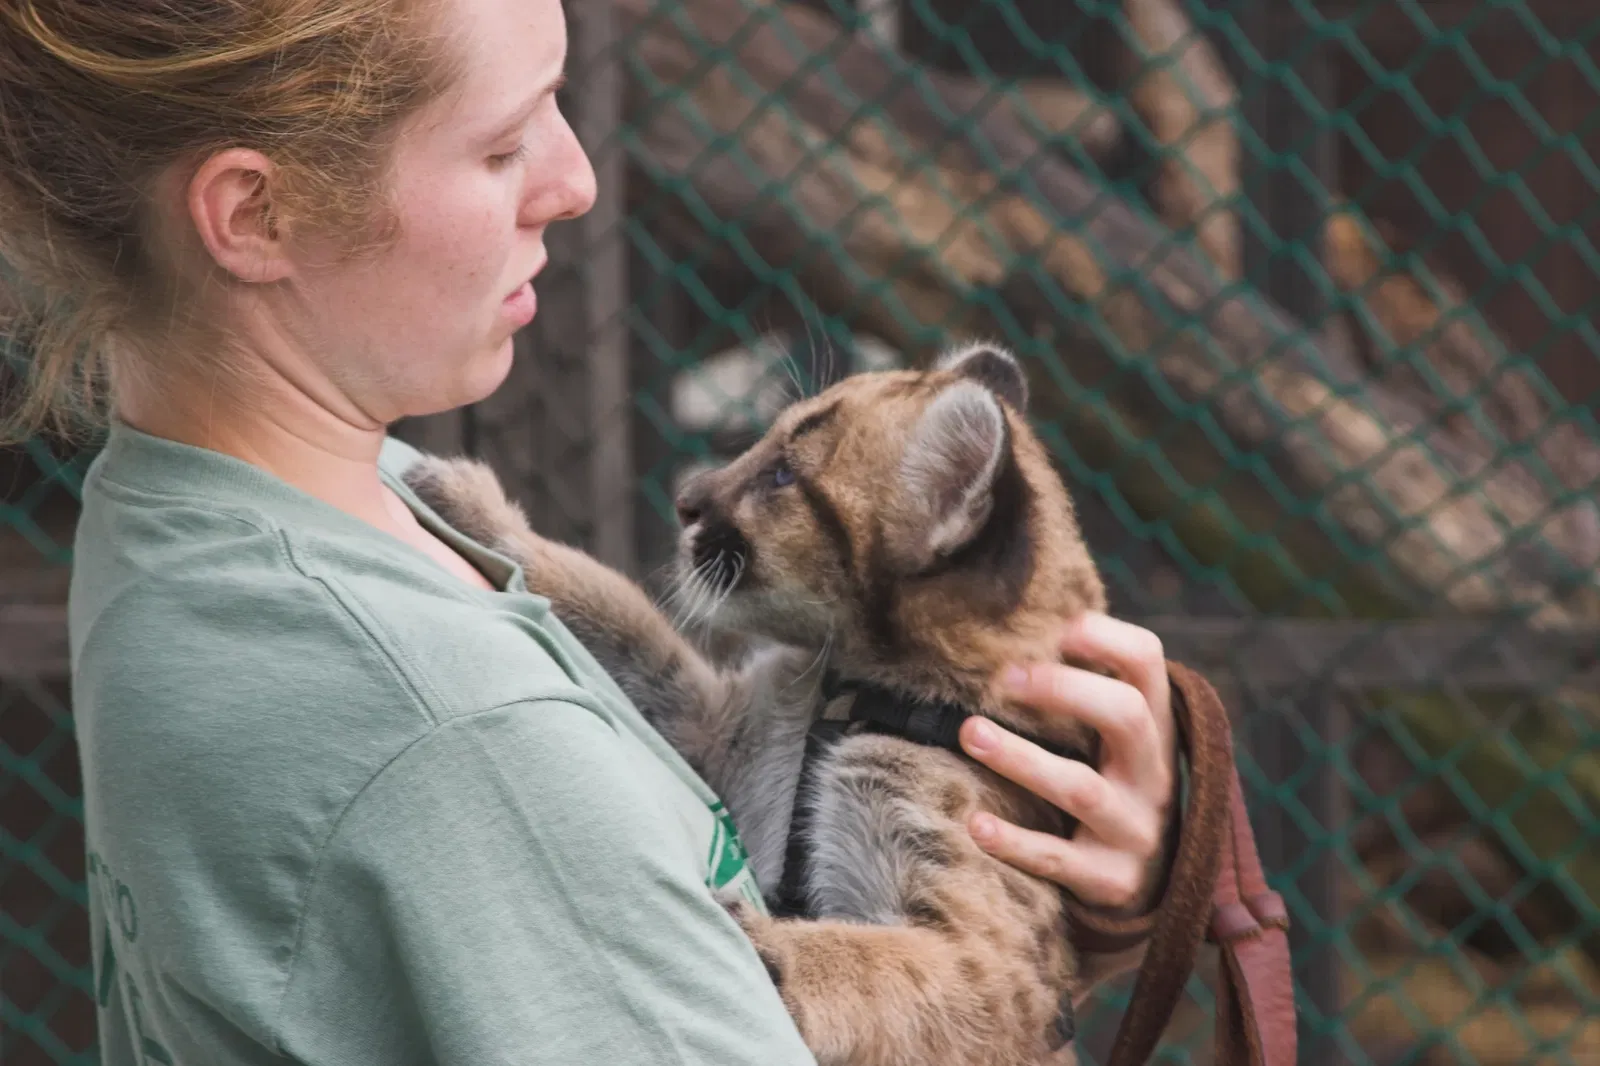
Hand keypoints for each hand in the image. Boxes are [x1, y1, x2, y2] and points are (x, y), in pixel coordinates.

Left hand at [959, 612, 1177, 912]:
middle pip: (1124, 715)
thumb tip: (1012, 627)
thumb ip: (1084, 688)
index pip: (1147, 661)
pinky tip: (975, 824)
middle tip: (1004, 680)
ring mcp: (1135, 829)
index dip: (1104, 636)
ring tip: (969, 733)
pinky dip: (1014, 841)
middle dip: (1063, 690)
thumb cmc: (1111, 786)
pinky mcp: (1110, 881)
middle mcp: (1154, 774)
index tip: (1056, 629)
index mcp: (1155, 725)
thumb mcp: (1115, 738)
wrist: (1149, 887)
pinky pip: (1058, 859)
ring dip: (1021, 758)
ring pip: (1080, 788)